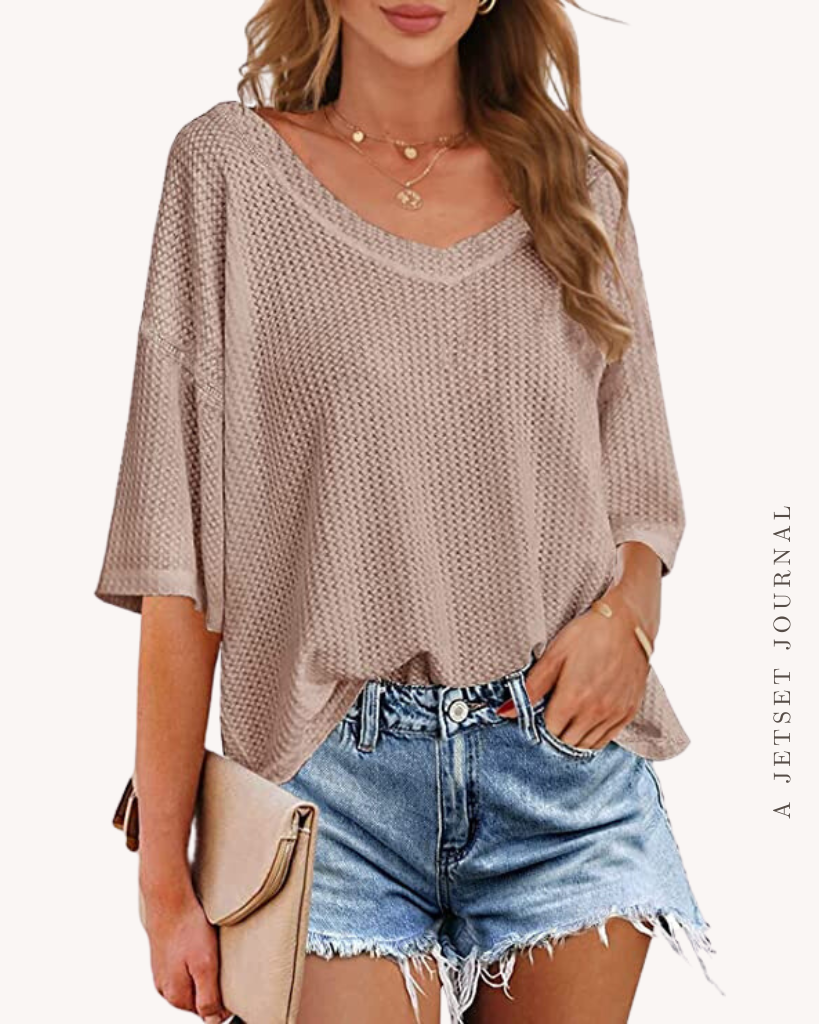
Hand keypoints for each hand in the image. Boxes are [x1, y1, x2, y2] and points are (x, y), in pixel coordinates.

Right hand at [140, 876, 231, 1022]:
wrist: (168, 899)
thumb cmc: (188, 929)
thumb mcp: (204, 965)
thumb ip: (208, 997)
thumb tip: (214, 1022)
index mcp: (176, 996)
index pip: (205, 1012)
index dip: (223, 999)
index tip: (231, 979)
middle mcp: (165, 989)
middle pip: (197, 998)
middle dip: (212, 986)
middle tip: (222, 963)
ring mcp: (161, 973)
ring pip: (190, 983)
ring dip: (202, 973)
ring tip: (210, 953)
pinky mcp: (162, 958)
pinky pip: (182, 968)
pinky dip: (193, 961)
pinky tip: (198, 947)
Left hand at [497, 584, 651, 748]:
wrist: (628, 624)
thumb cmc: (588, 634)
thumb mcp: (554, 654)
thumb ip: (531, 686)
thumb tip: (505, 711)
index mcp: (573, 698)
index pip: (549, 730)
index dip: (540, 722)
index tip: (540, 709)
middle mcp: (595, 712)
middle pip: (566, 741)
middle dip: (555, 730)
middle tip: (553, 712)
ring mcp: (614, 714)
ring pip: (586, 744)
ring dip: (573, 736)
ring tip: (569, 716)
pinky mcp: (628, 712)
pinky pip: (607, 739)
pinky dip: (593, 736)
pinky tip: (587, 720)